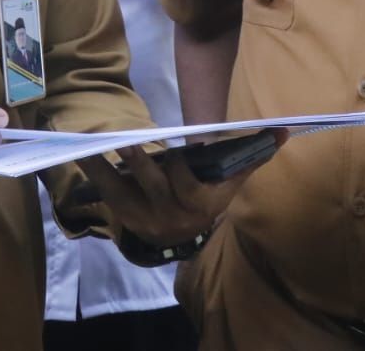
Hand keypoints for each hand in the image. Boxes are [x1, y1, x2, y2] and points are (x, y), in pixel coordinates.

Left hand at [76, 131, 285, 246]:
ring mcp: (143, 217)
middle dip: (141, 166)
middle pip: (154, 188)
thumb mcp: (233, 184)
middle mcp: (169, 216)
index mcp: (198, 206)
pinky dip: (93, 172)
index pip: (187, 188)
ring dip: (105, 168)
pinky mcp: (124, 214)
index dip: (181, 169)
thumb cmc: (209, 197)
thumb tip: (283, 132)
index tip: (176, 149)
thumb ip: (255, 157)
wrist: (183, 232)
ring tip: (93, 144)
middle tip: (130, 143)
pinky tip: (82, 151)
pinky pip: (106, 193)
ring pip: (123, 192)